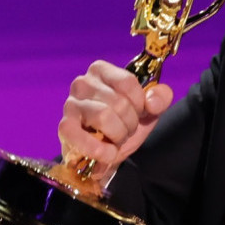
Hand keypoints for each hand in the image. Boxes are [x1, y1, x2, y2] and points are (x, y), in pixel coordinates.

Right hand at [58, 60, 172, 178]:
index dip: (139, 103)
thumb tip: (152, 102)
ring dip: (118, 135)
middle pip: (119, 102)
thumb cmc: (124, 123)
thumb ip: (160, 98)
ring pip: (104, 117)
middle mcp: (82, 83)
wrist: (108, 152)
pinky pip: (83, 137)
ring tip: (115, 139)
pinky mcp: (64, 127)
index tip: (137, 112)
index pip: (128, 81)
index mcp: (101, 71)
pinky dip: (101, 150)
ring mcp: (71, 105)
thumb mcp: (149, 109)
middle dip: (130, 123)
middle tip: (125, 129)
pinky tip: (107, 152)